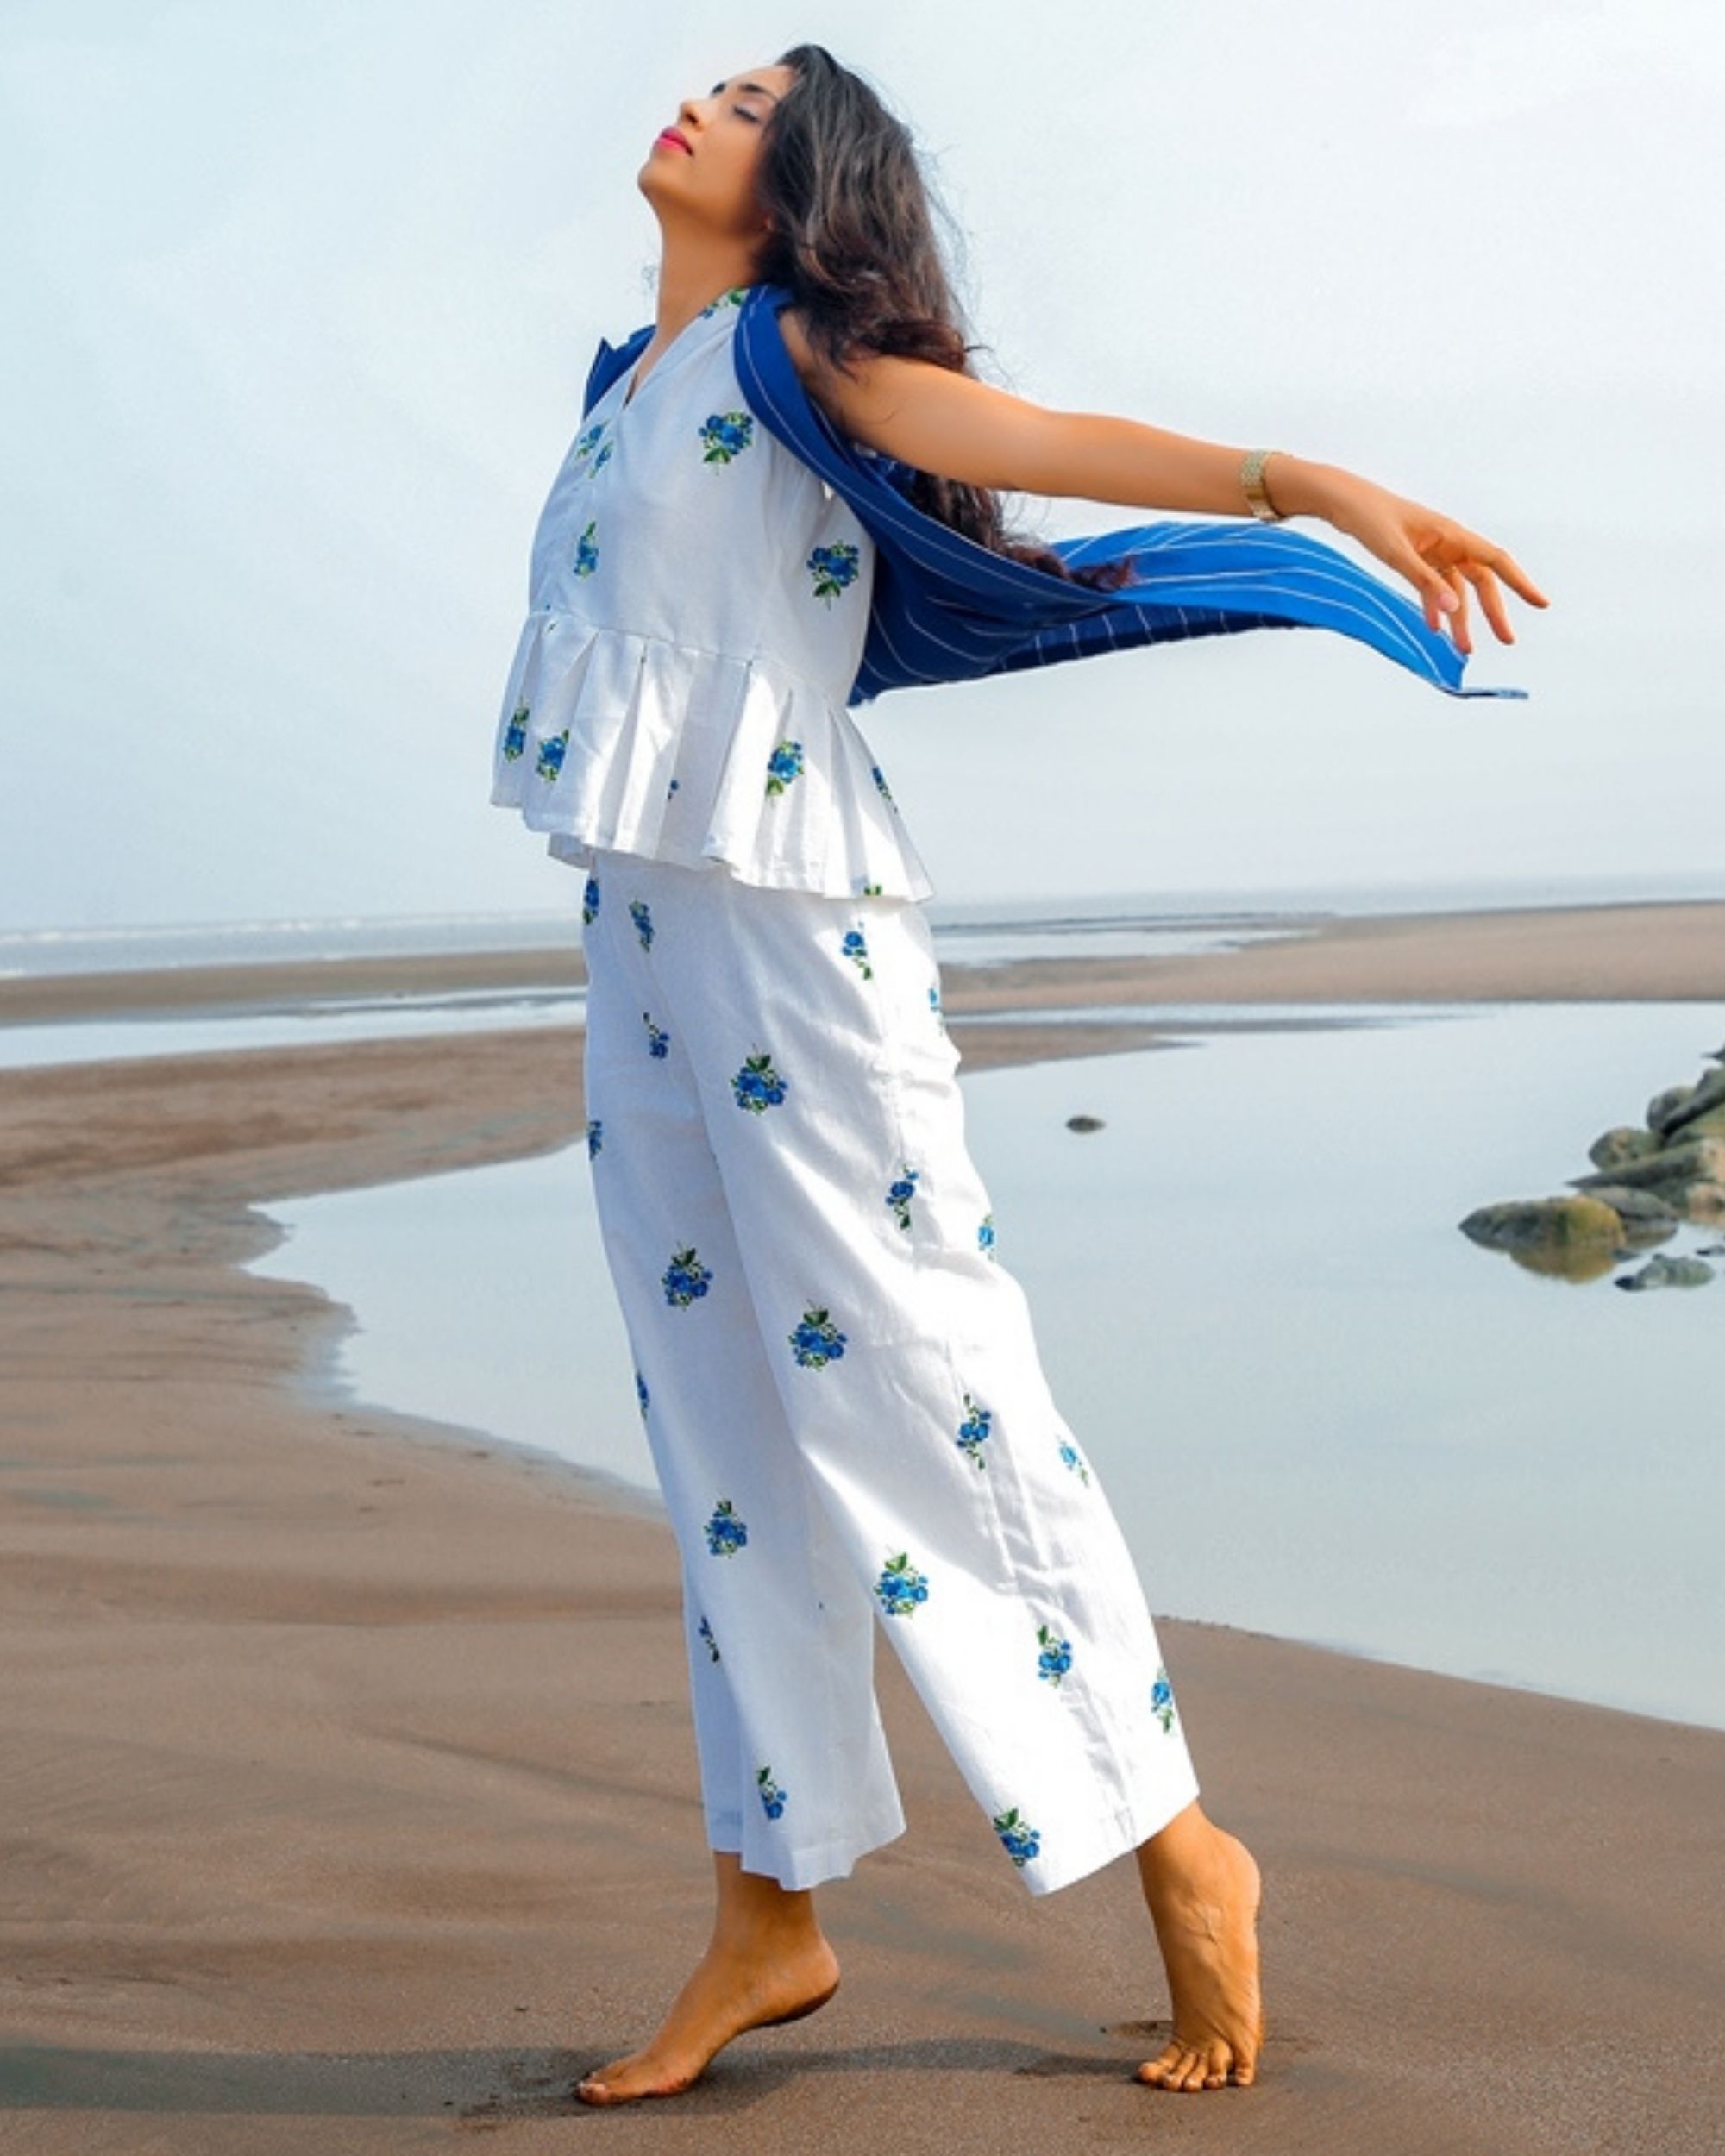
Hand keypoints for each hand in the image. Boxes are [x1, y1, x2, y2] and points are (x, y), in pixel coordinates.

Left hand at [1311, 468, 1550, 655]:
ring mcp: (1434, 550)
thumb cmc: (1370, 519)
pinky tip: (1434, 628)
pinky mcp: (1417, 557)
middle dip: (1493, 612)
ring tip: (1464, 649)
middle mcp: (1448, 542)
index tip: (1541, 603)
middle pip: (1481, 581)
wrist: (1345, 502)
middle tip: (1506, 640)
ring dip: (1461, 618)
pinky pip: (1434, 586)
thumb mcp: (1396, 554)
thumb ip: (1424, 581)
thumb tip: (1453, 609)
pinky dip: (1435, 606)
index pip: (1496, 561)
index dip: (1520, 583)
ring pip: (1457, 589)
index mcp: (1451, 534)